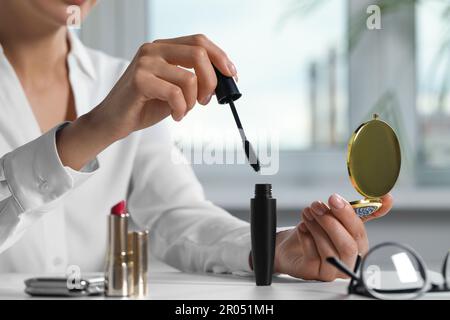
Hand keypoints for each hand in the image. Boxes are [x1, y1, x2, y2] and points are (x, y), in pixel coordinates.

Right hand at [57, 34, 236, 169]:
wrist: (115, 121)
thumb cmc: (146, 105)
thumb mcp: (176, 89)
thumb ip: (195, 80)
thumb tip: (224, 79)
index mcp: (163, 48)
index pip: (199, 41)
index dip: (220, 57)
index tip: (231, 75)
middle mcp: (153, 49)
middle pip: (199, 53)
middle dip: (211, 80)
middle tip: (207, 100)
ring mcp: (145, 62)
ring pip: (189, 79)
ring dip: (193, 102)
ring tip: (183, 110)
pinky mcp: (139, 80)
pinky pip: (175, 94)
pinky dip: (181, 110)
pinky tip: (175, 116)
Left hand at [273, 193, 392, 280]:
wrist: (290, 247)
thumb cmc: (316, 232)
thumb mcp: (335, 218)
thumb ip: (355, 210)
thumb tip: (386, 198)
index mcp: (358, 245)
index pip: (359, 232)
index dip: (348, 214)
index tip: (335, 199)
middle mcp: (349, 260)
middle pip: (347, 245)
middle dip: (330, 222)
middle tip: (317, 205)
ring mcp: (333, 269)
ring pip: (329, 250)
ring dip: (316, 227)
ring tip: (308, 212)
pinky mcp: (315, 273)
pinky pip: (313, 256)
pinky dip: (306, 237)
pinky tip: (302, 227)